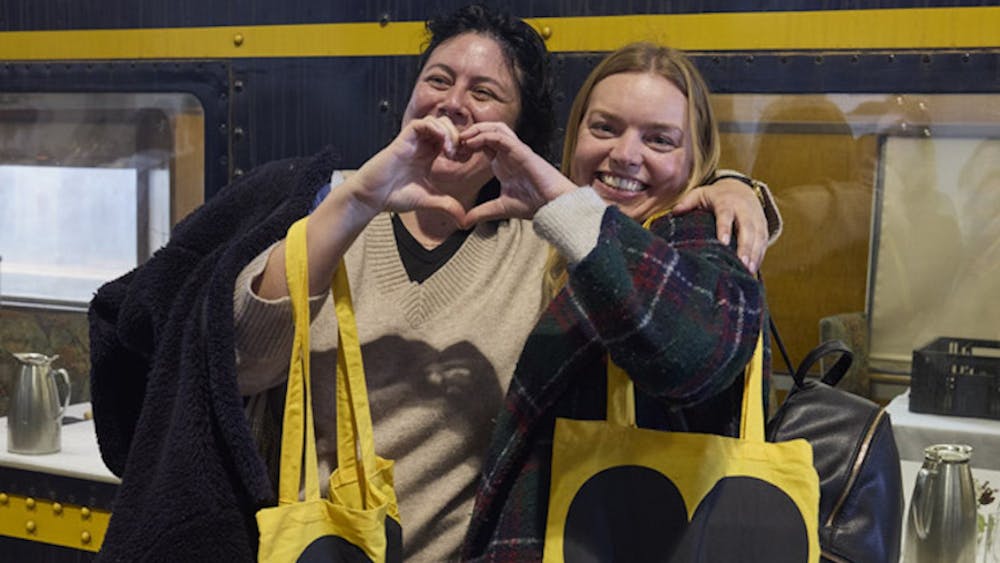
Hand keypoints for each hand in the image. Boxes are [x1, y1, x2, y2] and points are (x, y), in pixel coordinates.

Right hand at [350, 115, 467, 224]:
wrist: (372, 197)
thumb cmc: (393, 196)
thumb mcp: (428, 201)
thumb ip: (447, 206)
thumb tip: (464, 220)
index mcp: (427, 157)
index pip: (449, 139)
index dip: (460, 145)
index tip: (465, 159)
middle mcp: (420, 146)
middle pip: (445, 126)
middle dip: (457, 136)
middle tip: (458, 154)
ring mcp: (412, 141)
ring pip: (435, 121)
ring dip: (448, 132)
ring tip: (450, 150)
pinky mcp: (403, 139)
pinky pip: (422, 123)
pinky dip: (436, 128)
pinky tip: (441, 144)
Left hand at [460, 122, 575, 225]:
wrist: (553, 205)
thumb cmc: (534, 204)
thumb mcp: (499, 209)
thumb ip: (481, 213)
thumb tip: (463, 222)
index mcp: (503, 163)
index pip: (483, 144)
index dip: (467, 145)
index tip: (453, 153)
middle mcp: (508, 153)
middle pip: (488, 130)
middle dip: (470, 132)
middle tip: (454, 143)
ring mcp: (516, 150)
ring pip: (495, 127)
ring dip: (477, 129)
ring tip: (463, 138)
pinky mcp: (521, 151)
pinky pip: (501, 136)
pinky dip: (485, 136)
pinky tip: (472, 142)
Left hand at [672, 178, 767, 272]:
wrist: (741, 188)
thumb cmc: (716, 196)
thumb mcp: (700, 194)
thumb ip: (688, 202)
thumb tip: (673, 212)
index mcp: (726, 202)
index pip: (726, 215)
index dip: (725, 228)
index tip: (723, 242)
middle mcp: (744, 210)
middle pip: (747, 228)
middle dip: (745, 246)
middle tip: (742, 263)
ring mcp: (756, 218)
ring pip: (758, 236)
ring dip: (755, 254)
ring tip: (749, 271)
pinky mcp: (763, 227)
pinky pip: (764, 242)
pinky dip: (760, 255)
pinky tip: (754, 270)